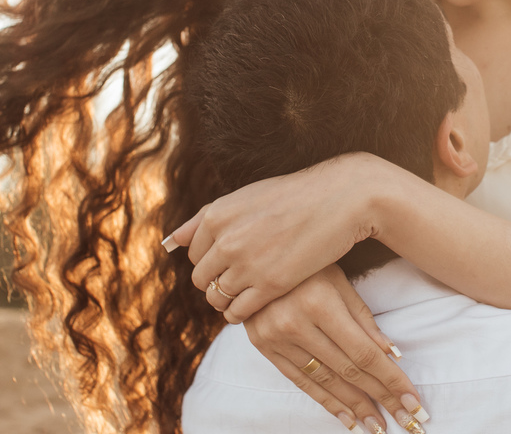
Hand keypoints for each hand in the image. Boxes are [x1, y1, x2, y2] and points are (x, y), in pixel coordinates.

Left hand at [167, 151, 393, 322]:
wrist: (340, 199)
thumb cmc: (295, 196)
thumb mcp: (246, 197)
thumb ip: (205, 218)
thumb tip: (171, 241)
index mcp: (216, 215)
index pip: (194, 254)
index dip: (213, 261)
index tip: (233, 261)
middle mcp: (225, 240)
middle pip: (202, 279)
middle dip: (218, 282)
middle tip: (242, 280)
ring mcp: (247, 263)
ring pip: (217, 298)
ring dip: (229, 300)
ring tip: (250, 293)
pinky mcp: (270, 284)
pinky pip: (238, 312)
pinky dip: (242, 313)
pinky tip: (258, 304)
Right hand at [241, 265, 428, 433]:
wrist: (254, 256)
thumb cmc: (308, 263)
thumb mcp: (339, 280)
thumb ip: (364, 319)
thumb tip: (393, 355)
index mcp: (320, 303)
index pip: (364, 353)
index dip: (391, 380)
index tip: (412, 400)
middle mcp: (296, 324)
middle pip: (347, 371)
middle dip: (380, 398)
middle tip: (405, 420)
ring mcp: (276, 338)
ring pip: (325, 381)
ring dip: (355, 407)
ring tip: (377, 426)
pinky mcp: (264, 347)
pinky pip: (300, 381)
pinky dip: (325, 401)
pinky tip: (345, 417)